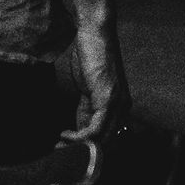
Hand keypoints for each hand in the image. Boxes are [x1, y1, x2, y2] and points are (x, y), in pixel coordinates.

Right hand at [71, 18, 131, 140]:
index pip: (108, 136)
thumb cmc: (90, 56)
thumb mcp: (87, 89)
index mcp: (120, 106)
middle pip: (106, 142)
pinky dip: (79, 137)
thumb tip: (79, 130)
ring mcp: (117, 104)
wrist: (94, 33)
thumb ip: (87, 110)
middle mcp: (123, 107)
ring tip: (60, 145)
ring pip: (102, 139)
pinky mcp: (107, 100)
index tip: (69, 149)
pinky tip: (65, 135)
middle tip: (61, 151)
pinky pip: (95, 129)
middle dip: (83, 151)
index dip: (89, 147)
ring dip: (79, 147)